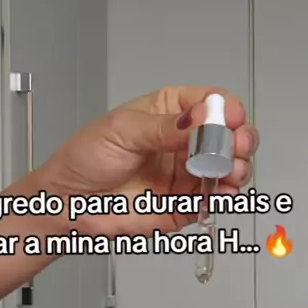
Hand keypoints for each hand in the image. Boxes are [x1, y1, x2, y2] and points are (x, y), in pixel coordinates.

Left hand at [40, 85, 258, 236]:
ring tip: (229, 171)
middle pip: (229, 135)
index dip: (226, 108)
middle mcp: (183, 142)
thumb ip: (163, 128)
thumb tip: (199, 119)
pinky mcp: (185, 205)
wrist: (67, 204)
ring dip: (238, 168)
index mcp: (169, 112)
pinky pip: (215, 199)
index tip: (229, 118)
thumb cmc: (85, 160)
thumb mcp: (121, 131)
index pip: (211, 102)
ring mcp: (186, 173)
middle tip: (235, 147)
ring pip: (229, 168)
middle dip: (240, 139)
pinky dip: (225, 196)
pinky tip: (220, 191)